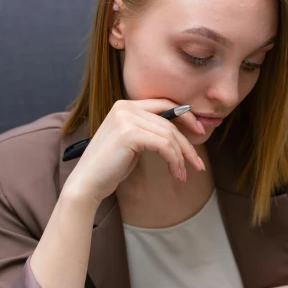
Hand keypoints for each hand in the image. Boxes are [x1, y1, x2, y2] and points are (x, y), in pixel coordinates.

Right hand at [64, 99, 205, 206]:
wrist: (88, 183)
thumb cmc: (110, 167)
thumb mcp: (132, 143)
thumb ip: (149, 132)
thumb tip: (176, 134)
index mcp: (125, 106)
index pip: (164, 104)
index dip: (185, 116)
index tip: (199, 132)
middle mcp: (125, 108)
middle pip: (169, 123)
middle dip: (187, 145)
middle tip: (198, 164)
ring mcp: (126, 119)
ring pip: (169, 136)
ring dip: (181, 158)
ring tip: (183, 174)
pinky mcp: (129, 134)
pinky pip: (164, 145)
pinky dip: (174, 161)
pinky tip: (176, 173)